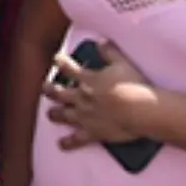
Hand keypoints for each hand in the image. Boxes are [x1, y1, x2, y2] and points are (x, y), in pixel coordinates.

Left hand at [43, 40, 158, 147]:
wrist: (140, 111)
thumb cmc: (133, 85)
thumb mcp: (122, 63)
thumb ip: (109, 51)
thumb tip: (100, 42)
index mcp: (87, 79)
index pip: (67, 66)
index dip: (60, 61)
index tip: (56, 59)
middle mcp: (81, 97)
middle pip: (58, 92)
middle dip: (49, 89)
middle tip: (45, 88)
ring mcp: (84, 116)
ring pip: (62, 115)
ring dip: (54, 114)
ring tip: (49, 114)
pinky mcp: (92, 133)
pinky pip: (76, 139)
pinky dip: (68, 143)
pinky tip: (61, 144)